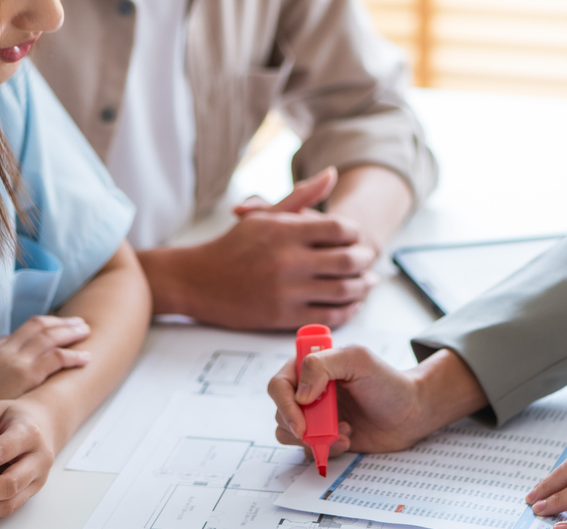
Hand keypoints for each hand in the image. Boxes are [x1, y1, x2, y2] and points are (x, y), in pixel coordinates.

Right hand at [0, 315, 90, 406]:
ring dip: (69, 332)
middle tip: (77, 323)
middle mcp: (2, 351)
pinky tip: (84, 358)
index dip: (42, 327)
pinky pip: (55, 358)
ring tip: (85, 331)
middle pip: (37, 326)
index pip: (20, 331)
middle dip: (59, 323)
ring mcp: (14, 361)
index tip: (55, 327)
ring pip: (49, 337)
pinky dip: (72, 355)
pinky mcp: (25, 375)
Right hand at [143, 167, 378, 329]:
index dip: (355, 232)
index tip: (356, 237)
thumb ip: (301, 197)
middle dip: (365, 260)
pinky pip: (328, 316)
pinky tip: (351, 304)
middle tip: (368, 260)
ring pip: (342, 290)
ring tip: (367, 283)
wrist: (197, 280)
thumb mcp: (265, 216)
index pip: (339, 228)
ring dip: (362, 287)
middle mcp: (287, 260)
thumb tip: (332, 174)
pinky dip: (347, 311)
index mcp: (284, 231)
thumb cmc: (233, 246)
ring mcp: (286, 290)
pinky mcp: (283, 317)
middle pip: (347, 260)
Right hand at [269, 346, 483, 458]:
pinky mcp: (323, 436)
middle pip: (281, 412)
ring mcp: (314, 416)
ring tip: (344, 432)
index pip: (279, 385)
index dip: (285, 404)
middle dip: (303, 426)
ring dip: (313, 439)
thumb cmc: (388, 382)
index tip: (301, 421)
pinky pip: (306, 449)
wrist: (411, 413)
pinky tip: (347, 439)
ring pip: (288, 433)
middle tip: (330, 428)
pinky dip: (324, 449)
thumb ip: (322, 365)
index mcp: (310, 368)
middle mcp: (307, 391)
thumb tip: (300, 395)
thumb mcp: (358, 360)